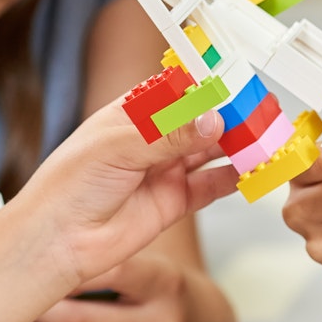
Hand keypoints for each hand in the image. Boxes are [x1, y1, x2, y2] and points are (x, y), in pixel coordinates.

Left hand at [16, 100, 238, 290]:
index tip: (237, 79)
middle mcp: (151, 139)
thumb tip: (213, 120)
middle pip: (200, 120)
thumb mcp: (118, 146)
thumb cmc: (69, 185)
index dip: (207, 84)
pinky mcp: (173, 201)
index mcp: (132, 112)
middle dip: (230, 114)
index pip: (178, 88)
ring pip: (210, 150)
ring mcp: (164, 170)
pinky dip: (233, 177)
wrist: (58, 242)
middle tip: (260, 110)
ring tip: (264, 137)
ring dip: (237, 144)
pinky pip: (210, 185)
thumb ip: (169, 134)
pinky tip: (251, 170)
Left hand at [24, 255, 193, 321]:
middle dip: (41, 312)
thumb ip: (110, 256)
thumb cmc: (159, 289)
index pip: (111, 273)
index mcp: (166, 284)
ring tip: (22, 320)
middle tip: (15, 296)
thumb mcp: (151, 261)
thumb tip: (40, 252)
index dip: (68, 273)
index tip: (38, 264)